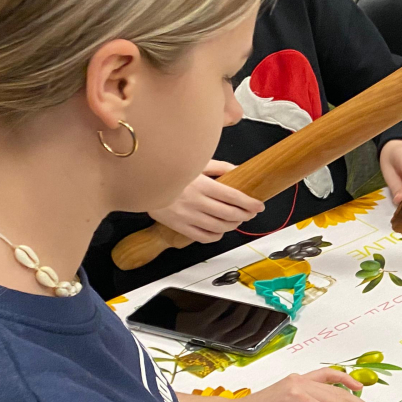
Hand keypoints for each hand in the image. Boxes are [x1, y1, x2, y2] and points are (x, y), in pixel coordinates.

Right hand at [148, 159, 264, 242]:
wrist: (142, 182)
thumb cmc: (170, 170)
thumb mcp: (196, 163)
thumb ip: (220, 167)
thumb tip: (240, 170)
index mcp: (202, 184)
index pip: (234, 197)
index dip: (250, 203)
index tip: (259, 205)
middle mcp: (196, 202)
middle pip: (230, 214)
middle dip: (245, 215)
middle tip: (250, 212)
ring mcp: (188, 216)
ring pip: (220, 227)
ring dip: (233, 225)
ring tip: (237, 220)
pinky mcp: (180, 226)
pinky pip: (204, 237)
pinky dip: (217, 235)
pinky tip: (219, 230)